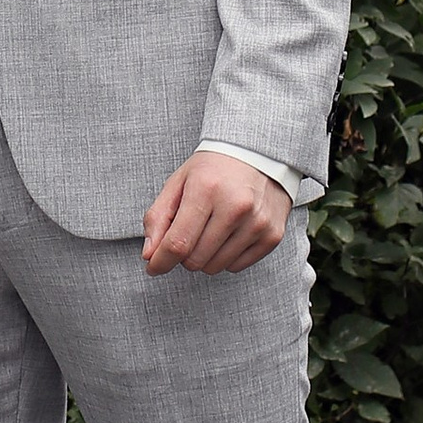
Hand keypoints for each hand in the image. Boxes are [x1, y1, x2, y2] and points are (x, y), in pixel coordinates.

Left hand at [141, 150, 289, 276]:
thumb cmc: (213, 170)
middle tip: (188, 233)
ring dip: (205, 257)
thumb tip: (150, 255)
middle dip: (184, 254)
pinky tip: (228, 234)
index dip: (160, 261)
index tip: (153, 267)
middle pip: (195, 260)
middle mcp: (236, 207)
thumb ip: (157, 218)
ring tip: (210, 230)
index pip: (178, 243)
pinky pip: (236, 267)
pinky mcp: (272, 235)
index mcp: (206, 189)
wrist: (258, 155)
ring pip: (215, 267)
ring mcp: (257, 223)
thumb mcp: (178, 183)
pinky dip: (226, 257)